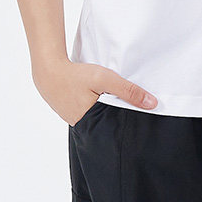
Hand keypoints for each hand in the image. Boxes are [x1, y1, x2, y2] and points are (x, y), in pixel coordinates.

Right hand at [32, 57, 158, 125]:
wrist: (49, 70)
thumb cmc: (77, 75)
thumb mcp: (105, 79)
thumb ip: (128, 91)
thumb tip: (152, 104)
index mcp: (92, 123)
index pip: (116, 131)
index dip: (127, 128)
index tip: (141, 126)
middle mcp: (83, 127)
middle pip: (107, 126)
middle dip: (118, 122)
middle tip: (133, 118)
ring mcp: (75, 121)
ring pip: (98, 120)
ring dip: (107, 113)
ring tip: (118, 107)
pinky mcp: (71, 112)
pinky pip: (89, 114)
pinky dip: (96, 108)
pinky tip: (100, 100)